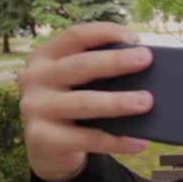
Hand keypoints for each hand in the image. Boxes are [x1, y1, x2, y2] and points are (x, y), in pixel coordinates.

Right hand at [19, 22, 153, 181]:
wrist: (47, 149)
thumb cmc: (73, 106)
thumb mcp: (77, 84)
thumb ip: (99, 74)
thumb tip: (145, 72)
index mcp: (45, 57)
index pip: (75, 36)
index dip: (105, 32)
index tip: (135, 37)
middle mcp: (35, 78)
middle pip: (81, 66)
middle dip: (116, 61)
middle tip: (146, 59)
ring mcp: (36, 108)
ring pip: (85, 102)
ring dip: (118, 102)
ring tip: (147, 102)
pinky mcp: (43, 138)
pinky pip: (88, 139)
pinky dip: (117, 141)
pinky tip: (140, 142)